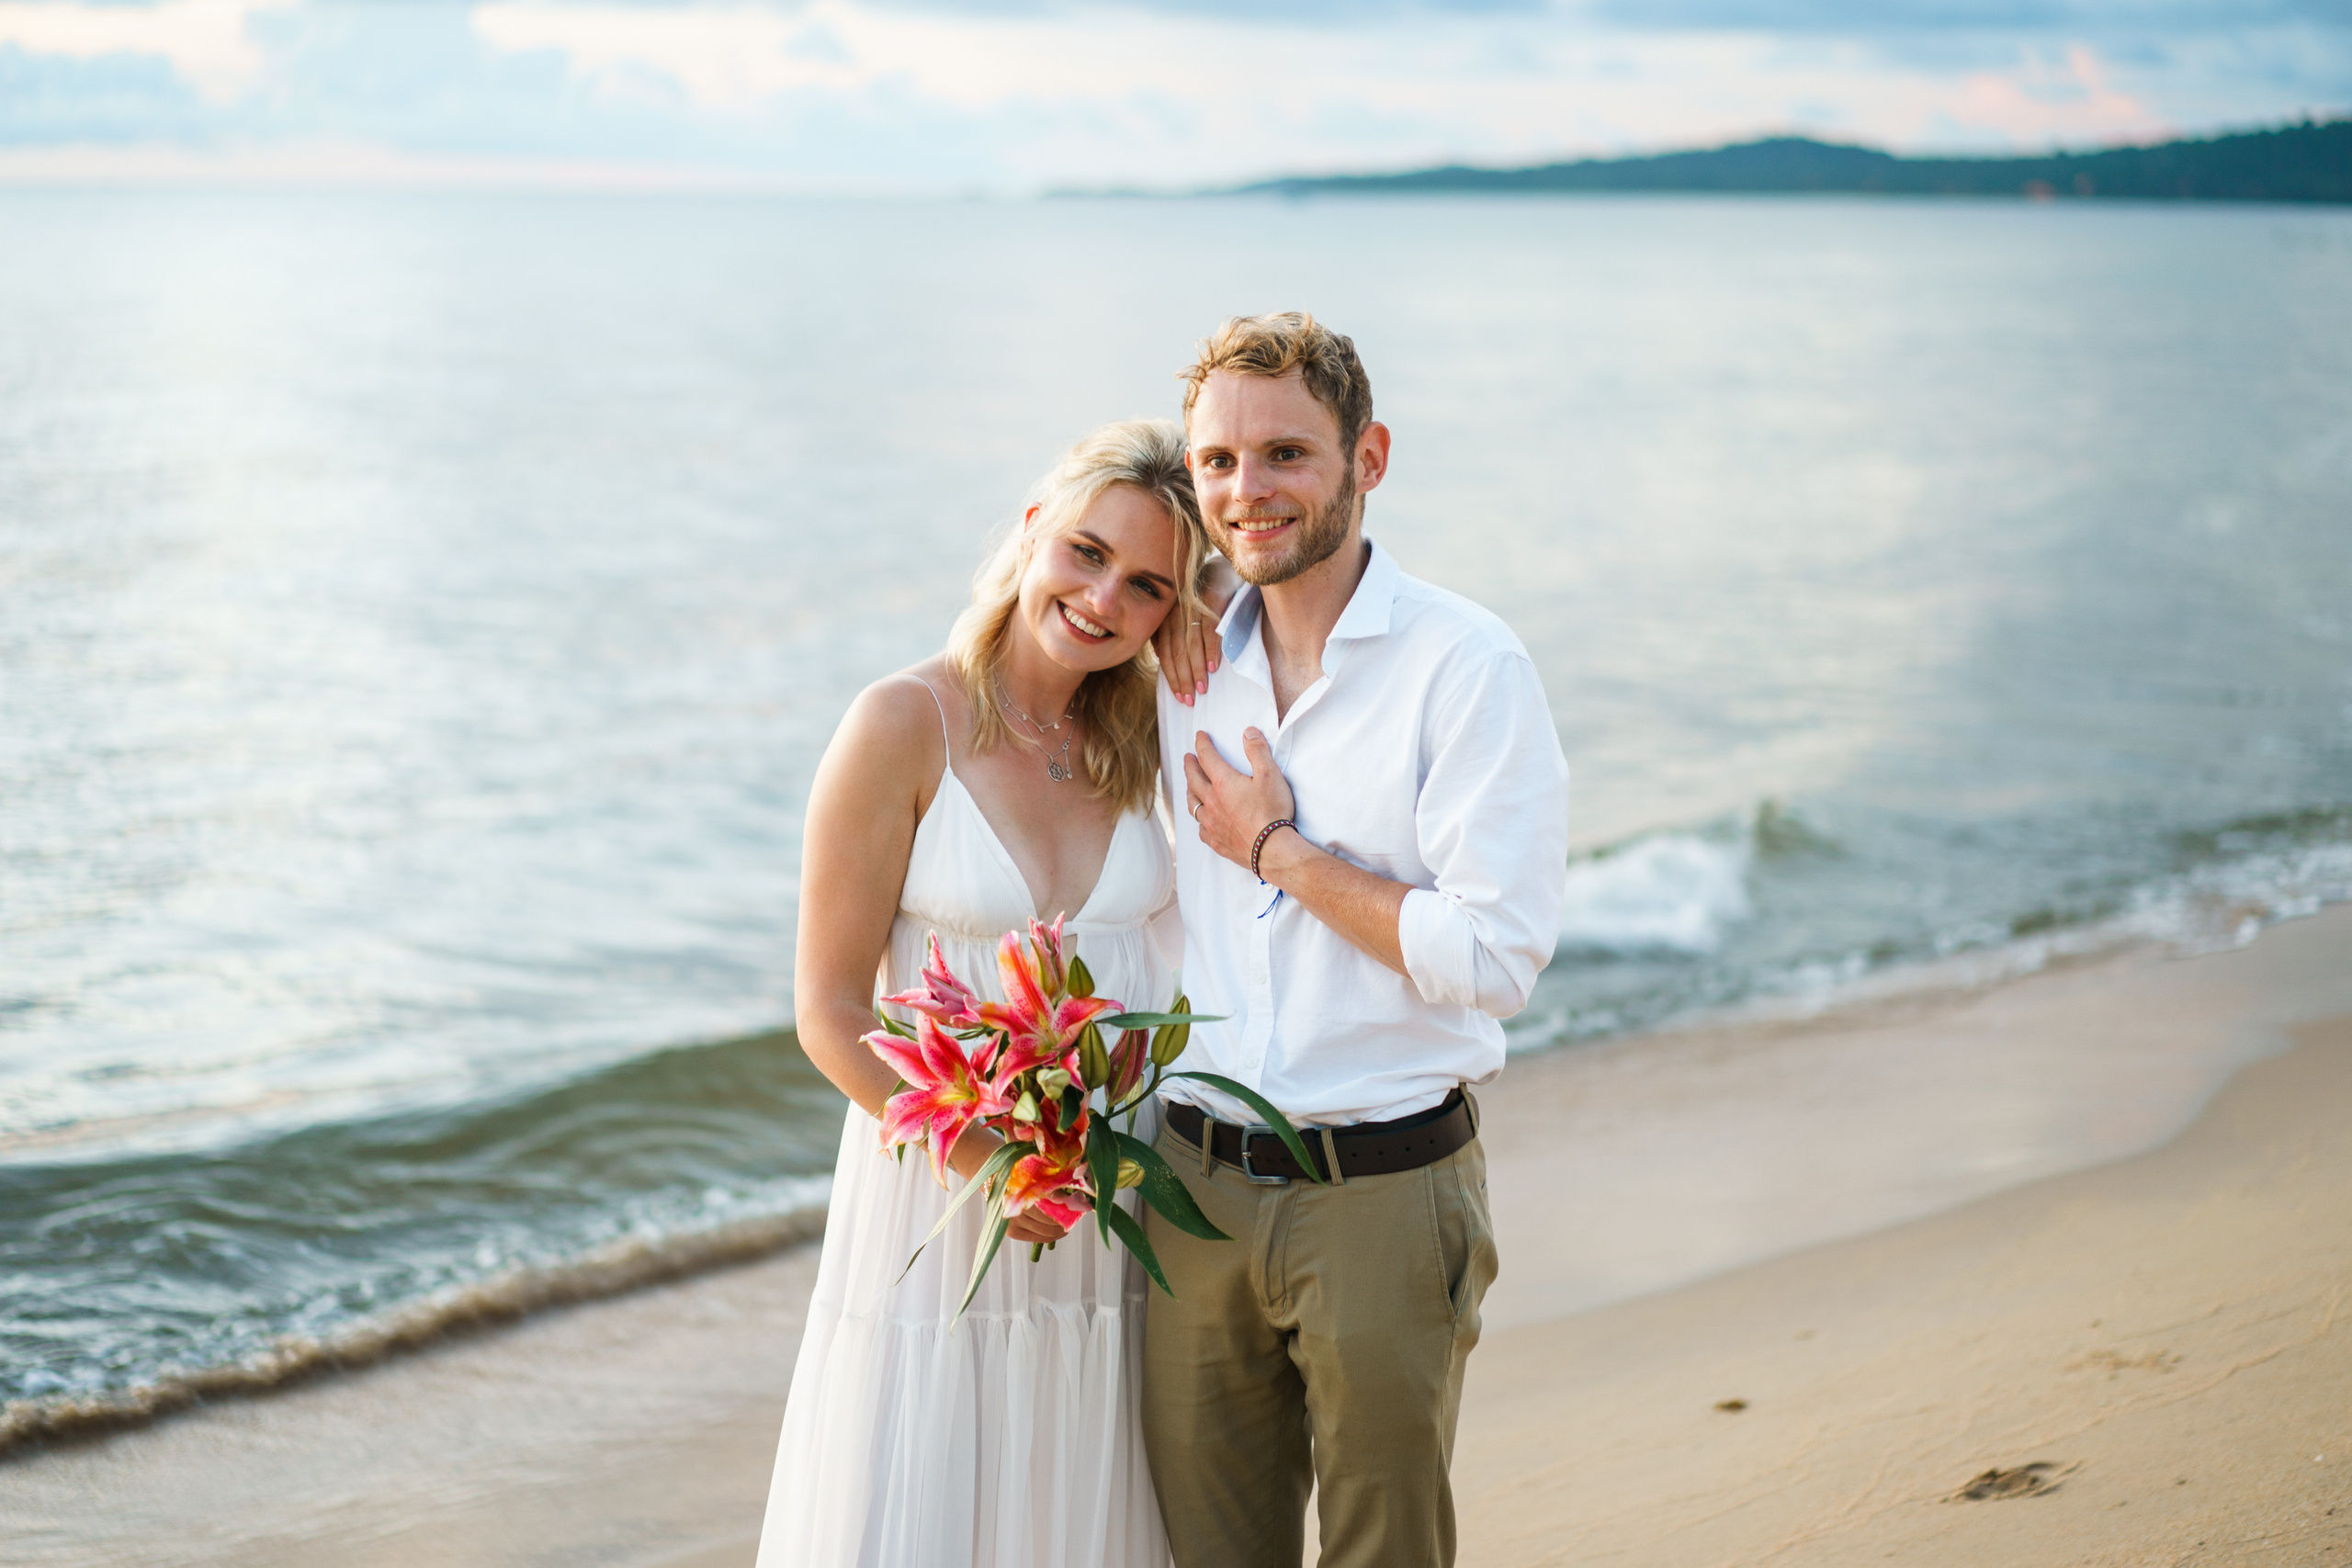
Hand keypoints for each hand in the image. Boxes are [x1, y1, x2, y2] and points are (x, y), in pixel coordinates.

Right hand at [950, 1124, 1078, 1244]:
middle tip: (1077, 1213)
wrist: (991, 1173)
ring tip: (1069, 1221)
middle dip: (1066, 1219)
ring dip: (1060, 1229)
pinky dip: (1050, 1234)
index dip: (1069, 1206)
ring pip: (1046, 1233)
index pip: (1052, 1206)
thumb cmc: (1016, 1165)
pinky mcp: (1012, 1232)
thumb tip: (1076, 1186)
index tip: (1080, 1203)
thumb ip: (1052, 1176)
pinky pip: (1037, 1237)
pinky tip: (1058, 1229)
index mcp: (1022, 1192)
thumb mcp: (1035, 1166)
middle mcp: (1016, 1211)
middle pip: (1051, 1222)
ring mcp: (1013, 1224)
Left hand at [1152, 559, 1235, 706]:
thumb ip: (1172, 632)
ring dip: (1196, 668)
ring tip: (1202, 688)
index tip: (1180, 697)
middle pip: (1177, 650)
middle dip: (1183, 678)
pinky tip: (1214, 667)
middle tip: (1190, 700)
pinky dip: (1211, 649)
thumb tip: (1162, 657)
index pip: (1167, 653)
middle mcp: (1177, 611)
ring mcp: (1194, 603)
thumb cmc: (1203, 597)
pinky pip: (1210, 628)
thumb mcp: (1184, 613)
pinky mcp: (1213, 598)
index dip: (1172, 677)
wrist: (1223, 567)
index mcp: (1168, 617)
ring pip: (1191, 642)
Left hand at [1183, 728, 1296, 873]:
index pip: (1207, 757)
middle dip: (1189, 765)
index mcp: (1223, 782)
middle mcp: (1211, 801)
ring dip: (1190, 791)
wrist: (1271, 849)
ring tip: (1190, 786)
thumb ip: (1258, 751)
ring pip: (1193, 804)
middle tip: (1187, 758)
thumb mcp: (1270, 774)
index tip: (1199, 736)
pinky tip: (1203, 821)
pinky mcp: (1216, 841)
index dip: (1202, 744)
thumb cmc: (1272, 811)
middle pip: (1193, 779)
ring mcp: (1211, 823)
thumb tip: (1248, 732)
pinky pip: (1201, 829)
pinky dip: (1200, 821)